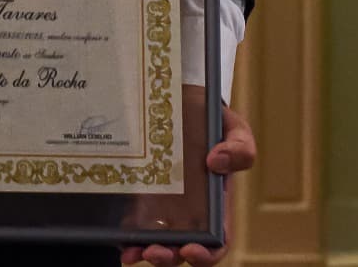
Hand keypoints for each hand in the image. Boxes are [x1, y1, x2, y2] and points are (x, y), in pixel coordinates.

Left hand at [120, 97, 256, 266]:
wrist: (184, 106)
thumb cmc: (214, 125)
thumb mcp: (235, 130)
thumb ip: (239, 147)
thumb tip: (216, 162)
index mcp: (216, 205)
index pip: (216, 242)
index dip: (205, 254)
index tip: (190, 249)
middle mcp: (189, 213)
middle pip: (181, 248)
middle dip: (167, 257)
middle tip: (154, 252)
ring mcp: (163, 207)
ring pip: (155, 241)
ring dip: (143, 252)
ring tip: (132, 252)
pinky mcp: (140, 198)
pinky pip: (133, 222)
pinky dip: (126, 235)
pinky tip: (118, 237)